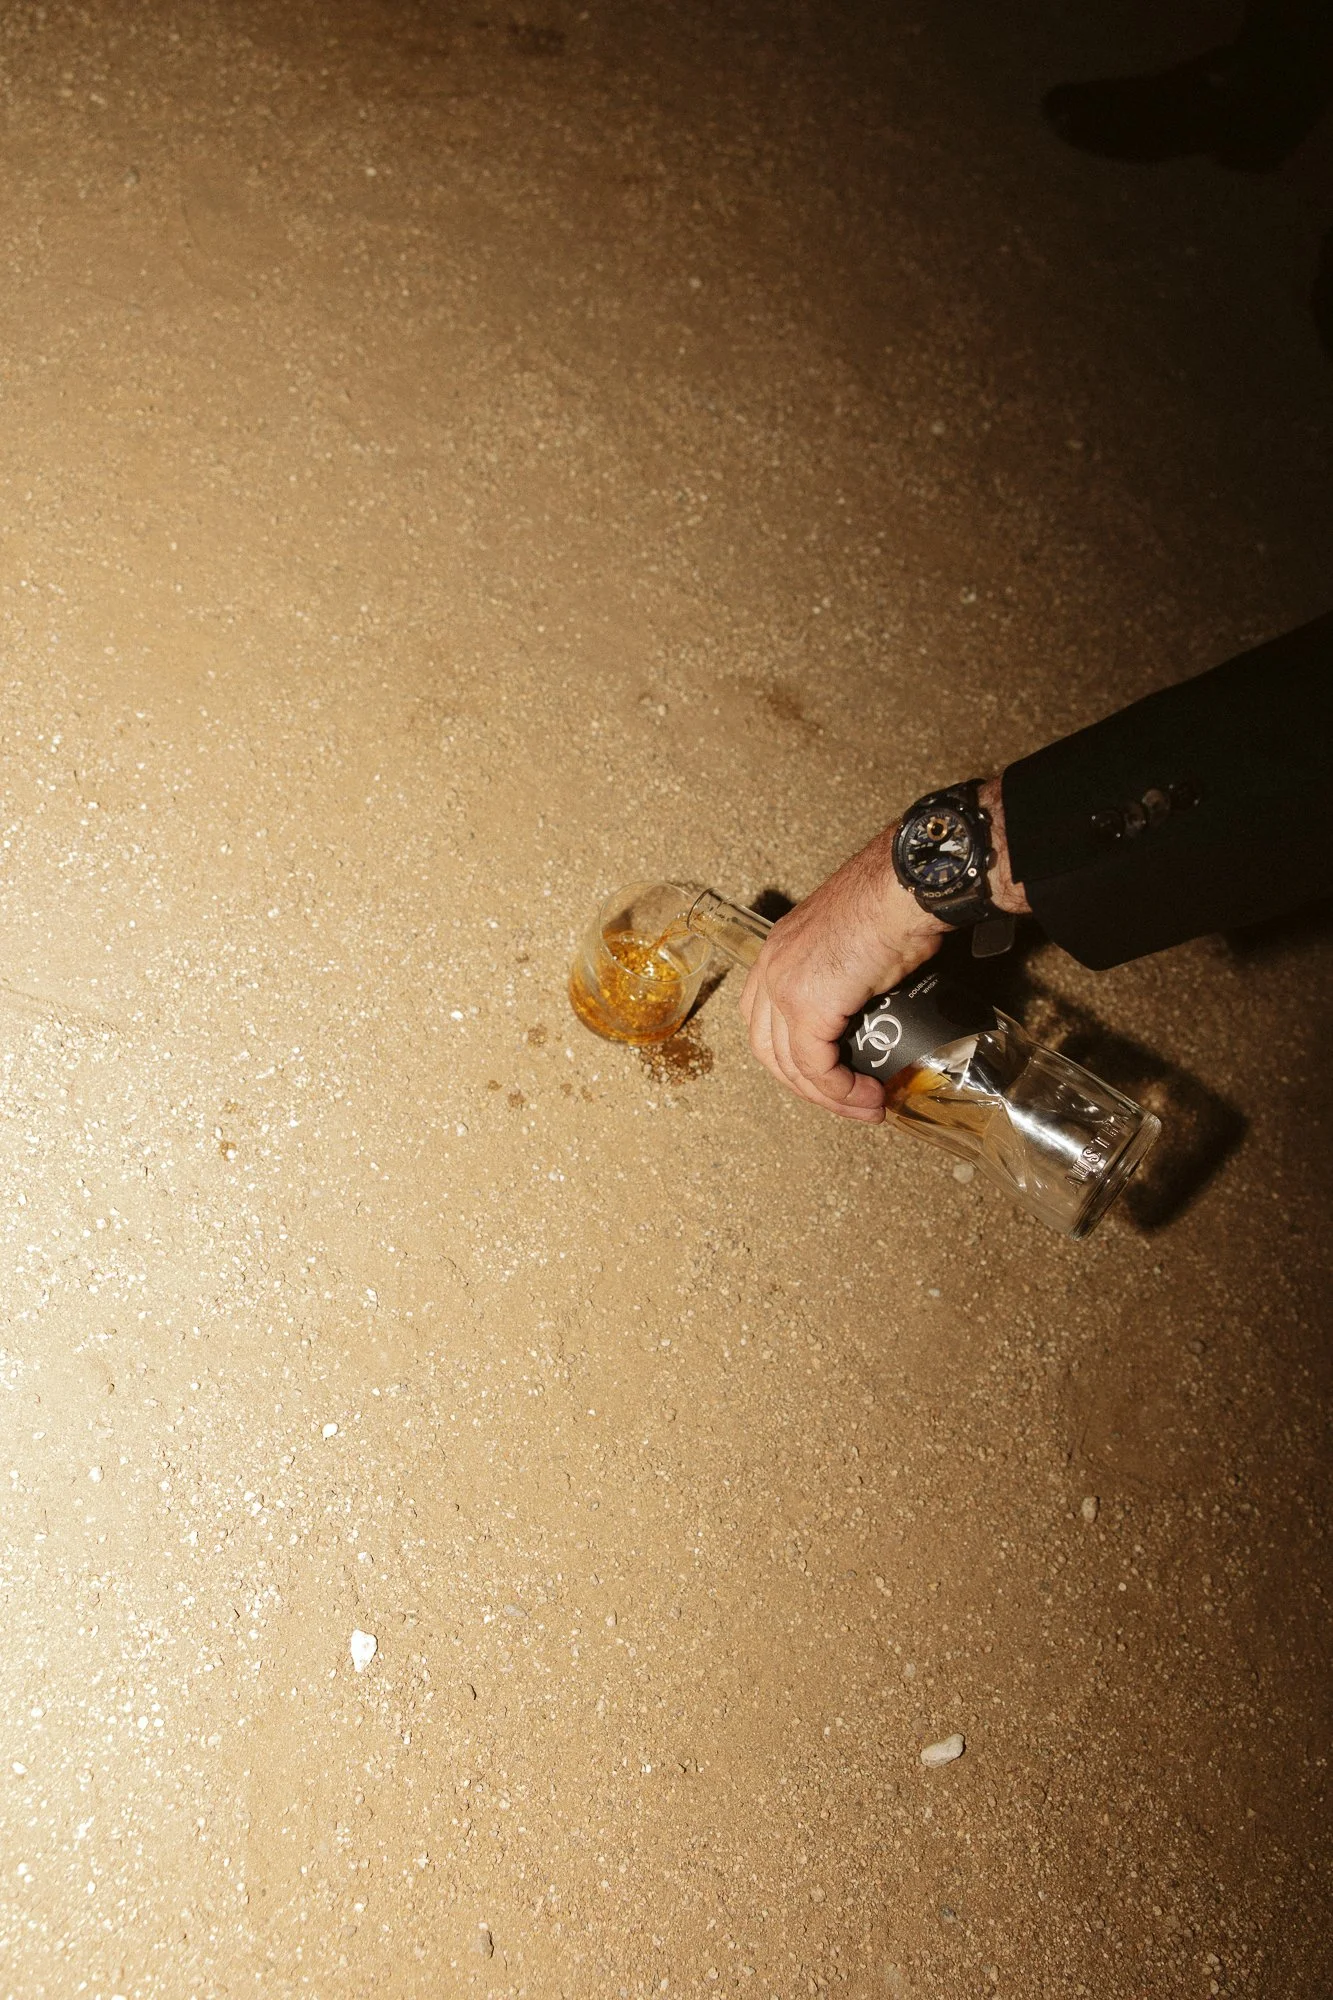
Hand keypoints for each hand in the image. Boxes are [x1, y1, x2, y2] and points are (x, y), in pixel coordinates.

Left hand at [738, 825, 947, 1121]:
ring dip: (828, 1097)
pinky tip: (866, 1097)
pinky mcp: (807, 1007)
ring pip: (790, 1065)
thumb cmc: (894, 903)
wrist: (903, 889)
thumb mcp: (859, 945)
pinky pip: (815, 1067)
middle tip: (847, 1103)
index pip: (766, 1020)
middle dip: (807, 1086)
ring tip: (864, 1107)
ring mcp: (784, 988)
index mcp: (780, 951)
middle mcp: (772, 967)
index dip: (794, 1057)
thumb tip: (873, 1008)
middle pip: (769, 1049)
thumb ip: (851, 980)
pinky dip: (840, 1091)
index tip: (829, 1077)